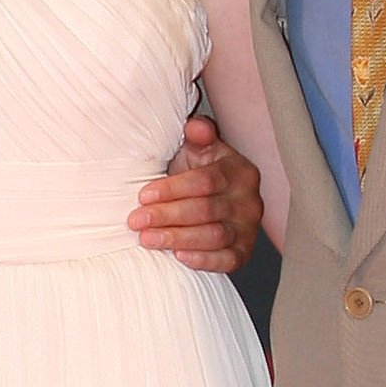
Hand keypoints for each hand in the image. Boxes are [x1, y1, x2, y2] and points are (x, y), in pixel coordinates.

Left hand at [128, 116, 264, 270]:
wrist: (211, 200)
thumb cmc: (200, 173)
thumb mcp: (198, 149)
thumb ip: (198, 134)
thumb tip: (195, 126)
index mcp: (239, 171)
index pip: (205, 181)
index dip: (172, 189)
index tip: (143, 195)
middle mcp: (249, 200)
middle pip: (206, 210)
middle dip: (166, 215)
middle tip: (136, 220)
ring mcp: (248, 228)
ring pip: (214, 236)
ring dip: (177, 238)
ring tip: (147, 238)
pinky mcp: (243, 252)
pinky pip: (227, 260)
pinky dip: (203, 260)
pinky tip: (178, 256)